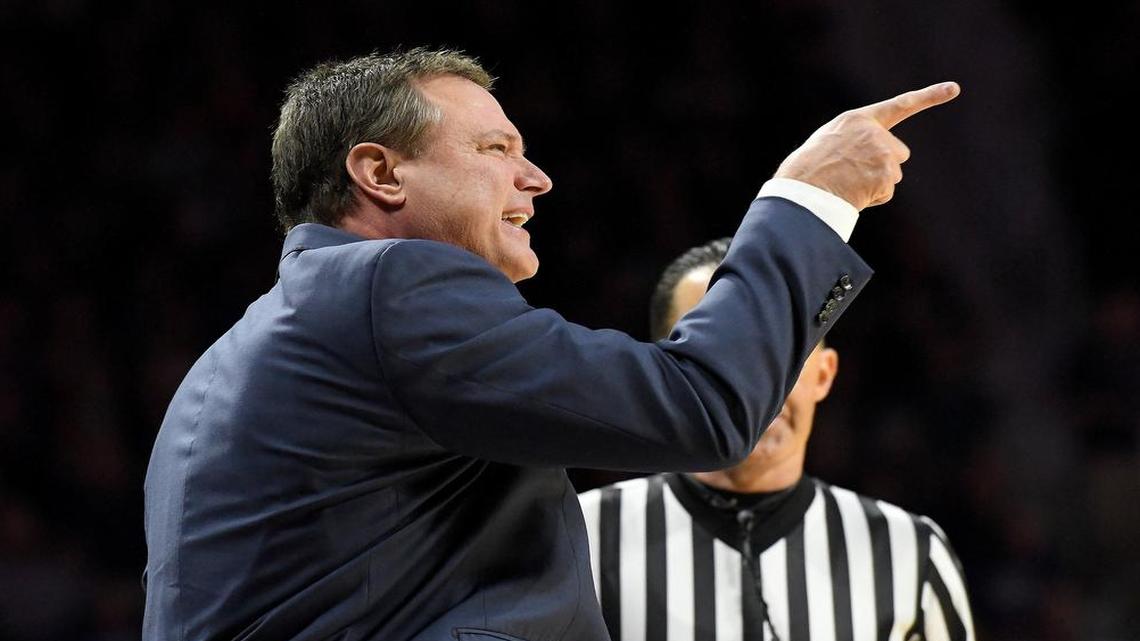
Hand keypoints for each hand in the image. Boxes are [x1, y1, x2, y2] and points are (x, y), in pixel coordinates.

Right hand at [774, 82, 960, 210]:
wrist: (803, 189)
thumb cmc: (806, 171)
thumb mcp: (827, 143)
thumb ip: (854, 141)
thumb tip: (868, 160)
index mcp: (857, 120)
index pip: (899, 105)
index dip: (929, 96)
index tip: (954, 88)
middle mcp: (874, 132)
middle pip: (898, 153)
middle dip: (884, 166)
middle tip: (852, 175)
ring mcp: (882, 153)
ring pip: (892, 175)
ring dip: (875, 184)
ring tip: (847, 184)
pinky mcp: (886, 175)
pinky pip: (886, 192)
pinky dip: (872, 198)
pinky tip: (852, 194)